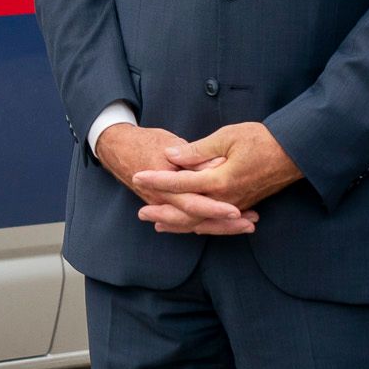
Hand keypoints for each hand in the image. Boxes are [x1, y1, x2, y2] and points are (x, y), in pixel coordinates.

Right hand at [96, 124, 255, 235]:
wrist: (118, 149)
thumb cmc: (146, 142)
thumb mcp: (170, 142)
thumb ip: (193, 156)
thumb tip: (216, 165)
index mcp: (165, 183)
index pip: (194, 201)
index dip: (216, 208)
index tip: (237, 211)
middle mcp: (164, 200)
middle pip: (198, 219)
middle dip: (224, 224)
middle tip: (250, 224)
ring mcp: (163, 206)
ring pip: (194, 224)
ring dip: (220, 226)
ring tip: (246, 226)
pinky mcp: (165, 207)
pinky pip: (186, 221)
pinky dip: (205, 225)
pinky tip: (223, 226)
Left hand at [130, 121, 302, 214]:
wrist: (296, 152)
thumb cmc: (262, 140)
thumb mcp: (228, 137)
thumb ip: (198, 150)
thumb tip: (172, 156)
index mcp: (219, 180)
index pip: (180, 183)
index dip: (157, 179)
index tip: (137, 175)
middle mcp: (226, 199)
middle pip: (186, 211)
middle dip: (162, 211)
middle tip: (140, 214)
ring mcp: (235, 204)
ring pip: (200, 222)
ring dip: (178, 223)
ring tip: (158, 224)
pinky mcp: (243, 205)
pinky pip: (216, 223)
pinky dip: (200, 226)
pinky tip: (191, 227)